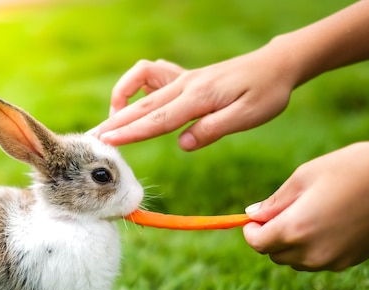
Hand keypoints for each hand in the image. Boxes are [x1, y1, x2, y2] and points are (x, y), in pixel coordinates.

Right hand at [92, 45, 296, 150]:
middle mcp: (186, 85)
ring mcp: (183, 79)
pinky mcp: (185, 78)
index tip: (108, 141)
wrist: (275, 65)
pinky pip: (151, 77)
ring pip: (143, 93)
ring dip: (122, 106)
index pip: (158, 119)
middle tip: (94, 139)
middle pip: (143, 106)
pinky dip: (136, 87)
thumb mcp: (248, 116)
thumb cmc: (266, 93)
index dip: (131, 132)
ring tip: (112, 124)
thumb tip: (182, 144)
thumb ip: (213, 129)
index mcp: (199, 97)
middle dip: (116, 123)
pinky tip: (136, 103)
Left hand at [242, 137, 368, 270]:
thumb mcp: (304, 177)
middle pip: (275, 255)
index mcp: (296, 229)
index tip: (254, 219)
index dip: (251, 232)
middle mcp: (312, 252)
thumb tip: (252, 215)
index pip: (258, 244)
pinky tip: (327, 222)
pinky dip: (312, 247)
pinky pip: (319, 260)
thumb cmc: (350, 168)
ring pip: (296, 261)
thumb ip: (275, 201)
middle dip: (269, 237)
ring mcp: (333, 261)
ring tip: (307, 213)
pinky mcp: (350, 261)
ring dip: (291, 244)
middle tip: (280, 212)